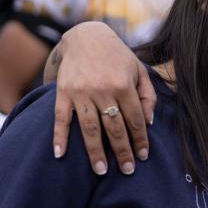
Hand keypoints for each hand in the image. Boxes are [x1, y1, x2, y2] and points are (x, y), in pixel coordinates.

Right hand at [51, 22, 156, 175]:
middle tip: (127, 171)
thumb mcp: (139, 70)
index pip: (134, 119)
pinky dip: (59, 136)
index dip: (140, 140)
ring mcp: (81, 92)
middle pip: (114, 127)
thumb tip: (148, 122)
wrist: (85, 36)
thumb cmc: (117, 56)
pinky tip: (60, 154)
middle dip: (122, 151)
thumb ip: (147, 95)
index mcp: (124, 84)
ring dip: (95, 151)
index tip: (142, 157)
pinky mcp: (63, 92)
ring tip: (100, 171)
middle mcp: (103, 89)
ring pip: (89, 128)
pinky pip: (60, 118)